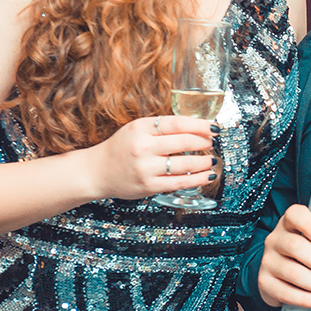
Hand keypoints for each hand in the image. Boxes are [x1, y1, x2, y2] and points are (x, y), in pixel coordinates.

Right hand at [84, 116, 214, 200]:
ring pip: (185, 163)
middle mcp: (143, 147)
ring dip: (205, 161)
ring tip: (212, 159)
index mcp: (141, 128)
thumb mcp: (137, 129)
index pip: (177, 123)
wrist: (97, 172)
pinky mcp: (149, 186)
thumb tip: (196, 126)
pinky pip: (180, 182)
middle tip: (212, 142)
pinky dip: (199, 179)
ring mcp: (146, 168)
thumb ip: (162, 127)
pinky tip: (208, 175)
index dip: (199, 125)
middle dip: (204, 141)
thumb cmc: (121, 148)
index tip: (212, 127)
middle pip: (184, 141)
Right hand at [258, 204, 310, 307]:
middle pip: (295, 246)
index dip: (310, 225)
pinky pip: (284, 291)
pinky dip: (304, 299)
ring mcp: (268, 260)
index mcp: (290, 223)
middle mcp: (276, 239)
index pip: (295, 215)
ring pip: (291, 271)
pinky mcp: (264, 282)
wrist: (279, 276)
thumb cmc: (306, 255)